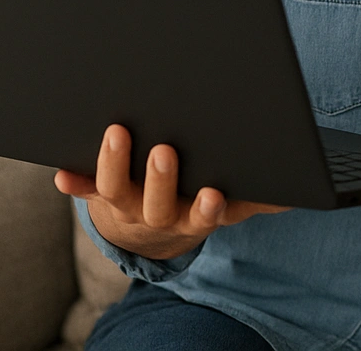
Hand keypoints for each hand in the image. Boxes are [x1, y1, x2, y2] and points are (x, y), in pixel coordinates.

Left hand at [54, 124, 287, 261]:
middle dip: (162, 180)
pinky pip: (84, 190)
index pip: (203, 218)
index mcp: (194, 218)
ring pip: (117, 192)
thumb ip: (261, 198)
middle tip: (164, 151)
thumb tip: (297, 194)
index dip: (206, 209)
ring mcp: (127, 205)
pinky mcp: (101, 194)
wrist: (155, 226)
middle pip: (156, 206)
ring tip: (118, 133)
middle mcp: (159, 216)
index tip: (213, 194)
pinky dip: (74, 182)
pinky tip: (64, 171)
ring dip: (115, 165)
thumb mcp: (235, 203)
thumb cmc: (202, 198)